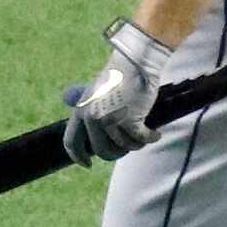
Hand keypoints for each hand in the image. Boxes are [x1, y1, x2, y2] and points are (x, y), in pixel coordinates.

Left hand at [62, 19, 173, 167]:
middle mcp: (91, 117)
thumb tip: (92, 136)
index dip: (78, 156)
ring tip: (145, 134)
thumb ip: (90, 113)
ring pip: (124, 147)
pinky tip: (155, 133)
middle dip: (118, 152)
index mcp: (80, 110)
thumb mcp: (94, 93)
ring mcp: (110, 120)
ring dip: (137, 143)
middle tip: (129, 146)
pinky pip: (141, 140)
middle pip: (102, 151)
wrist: (135, 62)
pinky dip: (150, 138)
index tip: (87, 164)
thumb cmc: (119, 77)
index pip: (71, 142)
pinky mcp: (129, 121)